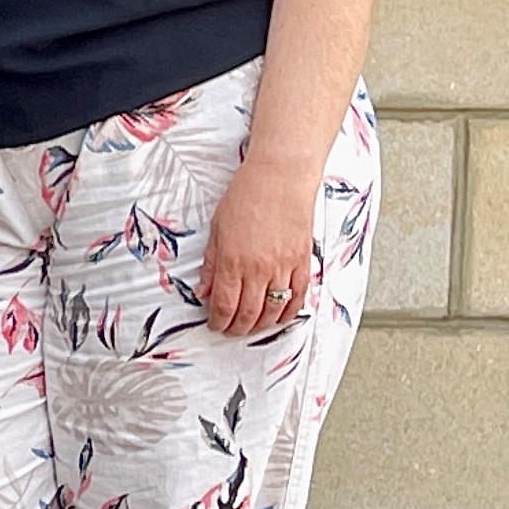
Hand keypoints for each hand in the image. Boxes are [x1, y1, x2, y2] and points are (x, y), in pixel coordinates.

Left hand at [201, 161, 315, 339]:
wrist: (281, 178)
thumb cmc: (246, 196)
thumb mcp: (217, 229)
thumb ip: (212, 264)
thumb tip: (204, 291)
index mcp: (233, 261)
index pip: (225, 305)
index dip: (219, 321)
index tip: (215, 325)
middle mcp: (259, 269)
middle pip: (249, 313)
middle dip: (238, 328)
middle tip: (231, 330)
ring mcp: (284, 267)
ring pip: (274, 310)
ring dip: (262, 325)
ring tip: (252, 327)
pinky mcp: (303, 262)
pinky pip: (298, 297)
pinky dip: (289, 312)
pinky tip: (280, 316)